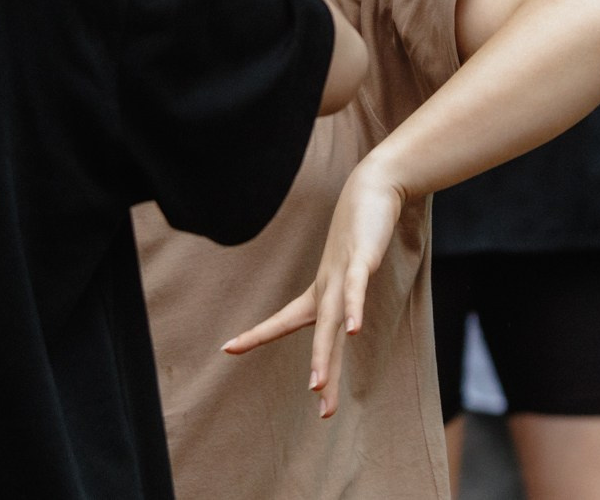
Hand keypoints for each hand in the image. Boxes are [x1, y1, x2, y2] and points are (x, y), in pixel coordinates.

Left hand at [219, 157, 406, 418]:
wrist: (373, 188)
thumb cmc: (359, 230)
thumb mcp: (349, 266)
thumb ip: (348, 290)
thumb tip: (346, 309)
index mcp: (320, 292)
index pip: (284, 320)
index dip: (257, 334)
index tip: (227, 348)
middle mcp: (326, 286)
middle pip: (317, 336)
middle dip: (317, 372)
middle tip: (318, 410)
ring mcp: (342, 272)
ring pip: (330, 320)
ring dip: (325, 354)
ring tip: (317, 386)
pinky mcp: (363, 259)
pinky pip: (356, 289)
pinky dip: (354, 309)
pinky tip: (355, 331)